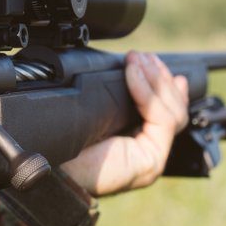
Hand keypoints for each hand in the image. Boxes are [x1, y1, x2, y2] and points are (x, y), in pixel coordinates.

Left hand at [61, 51, 188, 195]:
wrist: (51, 169)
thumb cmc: (63, 146)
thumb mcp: (95, 114)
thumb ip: (116, 99)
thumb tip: (132, 69)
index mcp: (134, 143)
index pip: (164, 112)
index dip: (163, 85)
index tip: (152, 62)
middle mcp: (147, 153)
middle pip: (174, 110)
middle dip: (160, 78)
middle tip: (142, 56)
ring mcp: (151, 159)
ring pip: (174, 113)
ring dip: (156, 81)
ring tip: (137, 60)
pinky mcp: (150, 162)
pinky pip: (163, 120)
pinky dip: (149, 93)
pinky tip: (134, 74)